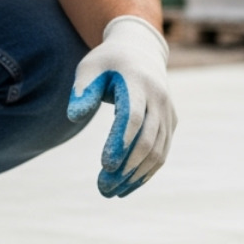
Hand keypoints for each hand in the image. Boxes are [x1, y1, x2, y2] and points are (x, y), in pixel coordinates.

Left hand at [67, 15, 176, 197]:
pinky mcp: (170, 124)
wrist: (140, 51)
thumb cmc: (107, 63)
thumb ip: (82, 90)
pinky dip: (145, 173)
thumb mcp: (89, 68)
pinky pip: (161, 153)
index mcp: (138, 82)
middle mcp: (159, 98)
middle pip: (147, 140)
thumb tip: (73, 116)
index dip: (120, 142)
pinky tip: (125, 187)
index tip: (105, 165)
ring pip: (157, 152)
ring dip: (135, 176)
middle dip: (126, 168)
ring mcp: (168, 113)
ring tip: (110, 192)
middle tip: (102, 188)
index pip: (133, 117)